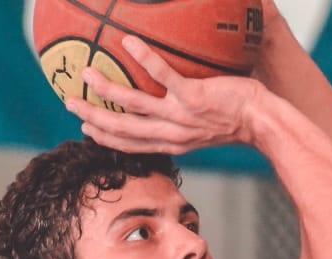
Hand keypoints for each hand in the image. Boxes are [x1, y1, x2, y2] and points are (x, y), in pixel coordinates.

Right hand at [66, 37, 265, 154]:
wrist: (262, 122)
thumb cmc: (236, 121)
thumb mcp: (204, 131)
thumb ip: (182, 123)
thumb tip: (169, 105)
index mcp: (171, 143)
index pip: (130, 145)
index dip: (105, 138)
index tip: (85, 128)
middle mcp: (172, 133)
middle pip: (122, 129)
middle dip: (93, 118)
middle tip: (70, 102)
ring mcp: (181, 116)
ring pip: (133, 104)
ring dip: (106, 89)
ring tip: (86, 72)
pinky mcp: (194, 97)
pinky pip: (163, 74)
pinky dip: (144, 58)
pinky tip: (128, 41)